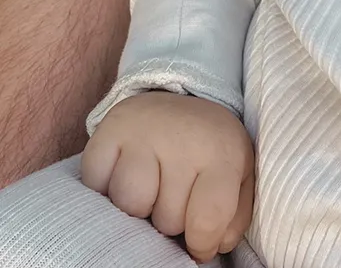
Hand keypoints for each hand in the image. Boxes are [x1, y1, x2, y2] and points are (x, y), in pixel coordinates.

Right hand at [81, 91, 254, 262]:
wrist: (179, 100)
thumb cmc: (209, 148)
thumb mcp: (239, 175)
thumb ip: (235, 215)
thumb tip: (218, 245)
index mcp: (223, 152)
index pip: (207, 219)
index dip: (201, 243)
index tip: (199, 244)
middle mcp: (183, 139)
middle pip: (166, 220)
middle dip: (170, 218)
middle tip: (176, 191)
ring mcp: (143, 133)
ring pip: (130, 206)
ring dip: (138, 206)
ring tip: (152, 181)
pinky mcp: (108, 131)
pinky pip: (96, 186)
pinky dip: (105, 189)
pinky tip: (126, 169)